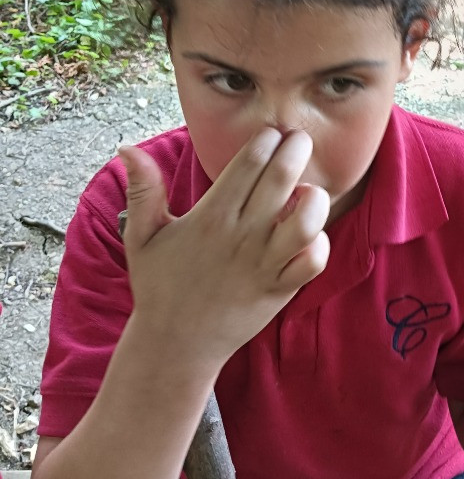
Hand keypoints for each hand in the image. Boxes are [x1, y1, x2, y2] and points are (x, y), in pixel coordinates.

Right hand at [118, 128, 329, 368]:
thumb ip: (142, 190)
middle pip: (281, 180)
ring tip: (307, 190)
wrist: (174, 345)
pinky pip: (313, 262)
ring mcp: (263, 264)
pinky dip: (320, 244)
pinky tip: (311, 234)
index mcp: (210, 217)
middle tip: (300, 139)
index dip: (266, 140)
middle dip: (296, 149)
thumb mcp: (142, 237)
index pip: (248, 164)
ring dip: (314, 197)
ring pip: (306, 220)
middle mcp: (240, 236)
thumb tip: (127, 148)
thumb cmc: (160, 286)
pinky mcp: (280, 291)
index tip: (271, 133)